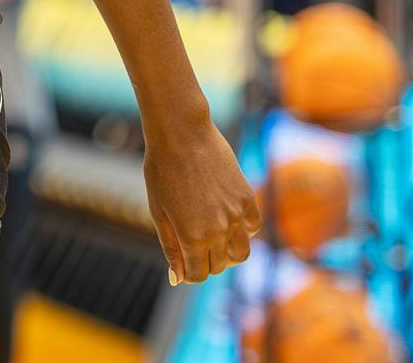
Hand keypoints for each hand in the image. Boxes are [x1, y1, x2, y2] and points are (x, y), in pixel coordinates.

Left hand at [143, 110, 260, 284]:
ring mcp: (237, 215)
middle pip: (219, 266)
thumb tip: (178, 278)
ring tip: (211, 239)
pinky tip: (227, 221)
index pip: (198, 275)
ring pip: (241, 253)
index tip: (183, 264)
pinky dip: (243, 231)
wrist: (181, 134)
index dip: (189, 274)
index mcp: (193, 237)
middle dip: (204, 263)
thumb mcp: (158, 211)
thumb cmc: (161, 170)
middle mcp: (219, 231)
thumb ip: (171, 247)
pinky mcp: (247, 198)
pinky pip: (253, 228)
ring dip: (227, 253)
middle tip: (192, 247)